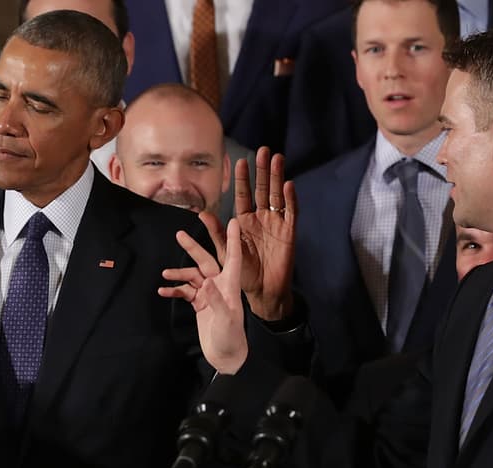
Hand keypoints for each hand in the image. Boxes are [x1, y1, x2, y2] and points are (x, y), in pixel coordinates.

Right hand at [159, 218, 248, 373]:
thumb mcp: (225, 319)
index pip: (232, 257)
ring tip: (164, 274)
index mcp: (230, 285)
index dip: (232, 239)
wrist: (225, 355)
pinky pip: (184, 292)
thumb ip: (216, 300)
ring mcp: (208, 294)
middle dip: (193, 248)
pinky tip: (163, 292)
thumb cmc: (231, 337)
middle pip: (205, 261)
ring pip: (191, 277)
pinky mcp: (199, 303)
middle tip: (179, 234)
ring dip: (178, 274)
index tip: (232, 221)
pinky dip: (174, 291)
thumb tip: (205, 283)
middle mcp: (219, 285)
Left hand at [161, 148, 296, 322]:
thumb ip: (216, 233)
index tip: (241, 160)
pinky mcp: (289, 232)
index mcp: (245, 221)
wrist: (263, 291)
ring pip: (278, 196)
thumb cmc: (243, 273)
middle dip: (263, 171)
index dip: (243, 179)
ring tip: (277, 158)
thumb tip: (201, 213)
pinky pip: (291, 213)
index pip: (244, 195)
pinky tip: (288, 184)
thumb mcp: (226, 252)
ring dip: (277, 177)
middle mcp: (261, 218)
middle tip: (264, 151)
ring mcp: (276, 224)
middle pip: (263, 189)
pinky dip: (290, 199)